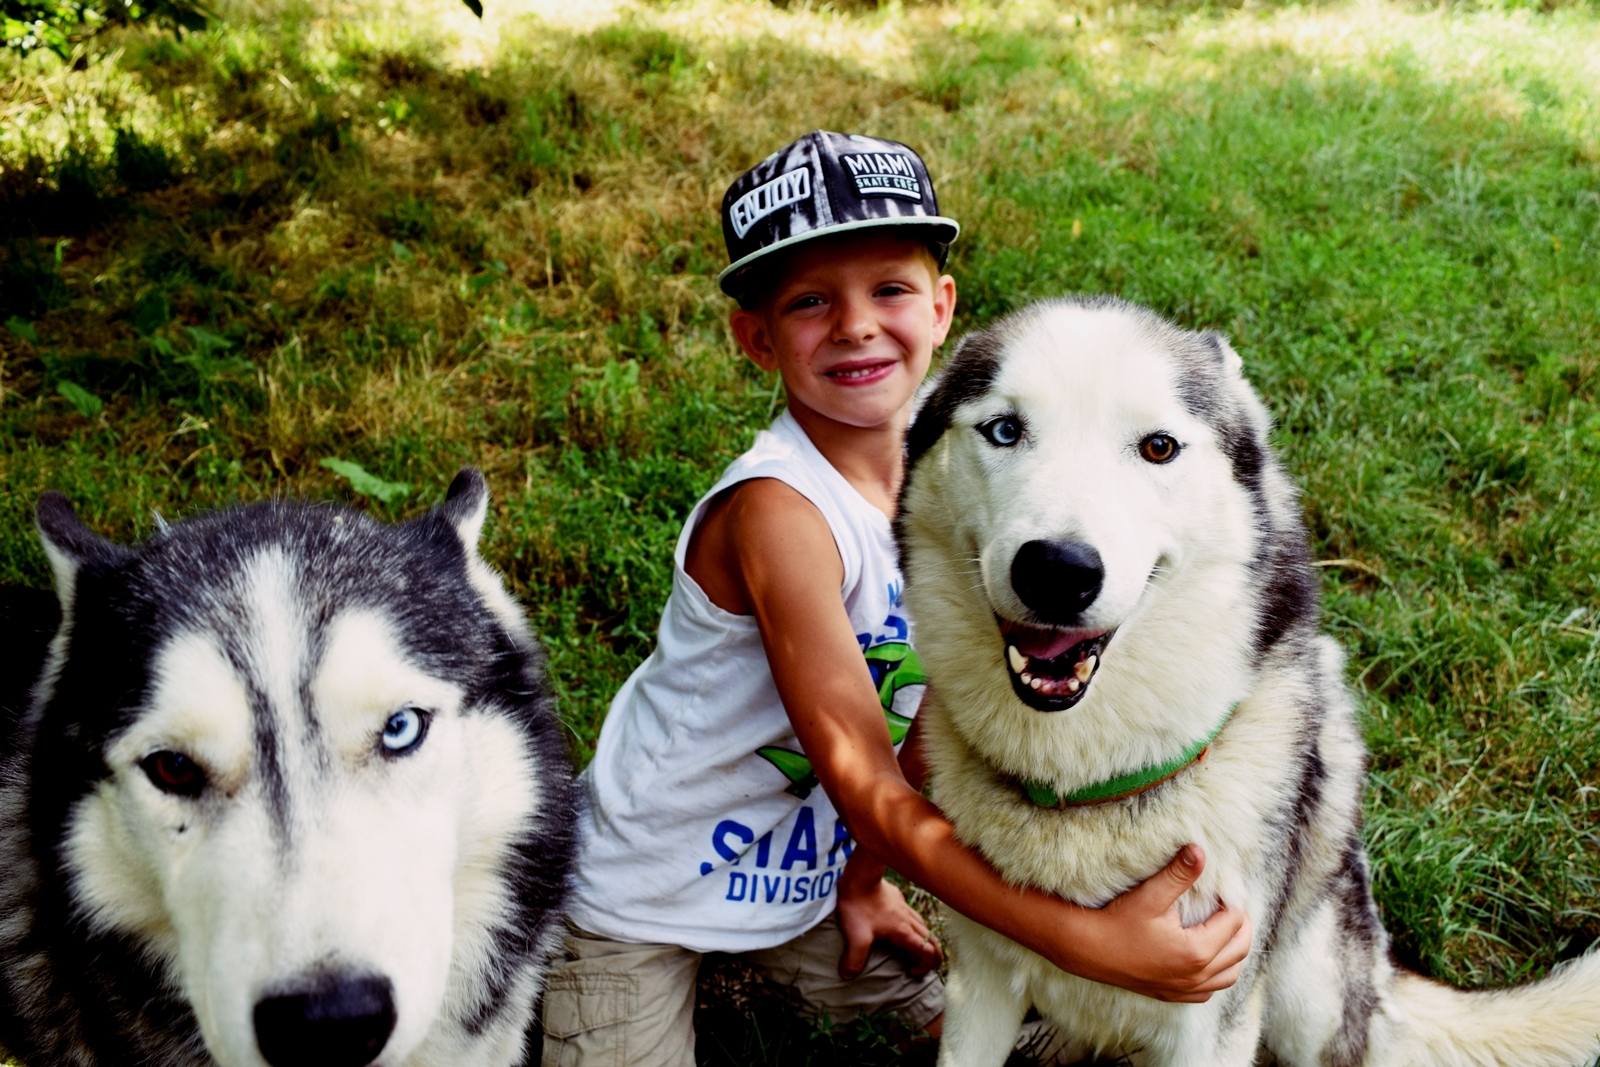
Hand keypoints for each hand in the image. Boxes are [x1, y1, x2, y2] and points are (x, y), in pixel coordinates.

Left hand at [836, 868, 942, 979]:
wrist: (858, 877)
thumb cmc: (858, 906)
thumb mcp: (855, 937)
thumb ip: (854, 960)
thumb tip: (847, 977)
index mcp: (903, 932)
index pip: (927, 953)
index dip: (925, 966)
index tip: (910, 973)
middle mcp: (908, 921)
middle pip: (931, 940)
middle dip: (934, 956)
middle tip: (930, 966)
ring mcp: (904, 908)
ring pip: (923, 926)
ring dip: (926, 940)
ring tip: (919, 948)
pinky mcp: (897, 898)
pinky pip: (912, 915)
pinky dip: (915, 925)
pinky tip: (904, 924)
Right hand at [1068, 844, 1251, 1002]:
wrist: (1087, 949)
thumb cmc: (1117, 921)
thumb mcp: (1150, 895)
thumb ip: (1179, 873)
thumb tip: (1200, 850)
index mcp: (1195, 952)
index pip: (1232, 923)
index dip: (1232, 902)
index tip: (1223, 887)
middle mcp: (1195, 976)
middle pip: (1239, 950)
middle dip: (1241, 926)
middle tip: (1231, 904)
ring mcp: (1184, 989)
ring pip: (1229, 976)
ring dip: (1233, 952)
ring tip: (1226, 929)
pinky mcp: (1172, 995)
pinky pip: (1208, 991)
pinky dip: (1217, 974)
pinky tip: (1208, 957)